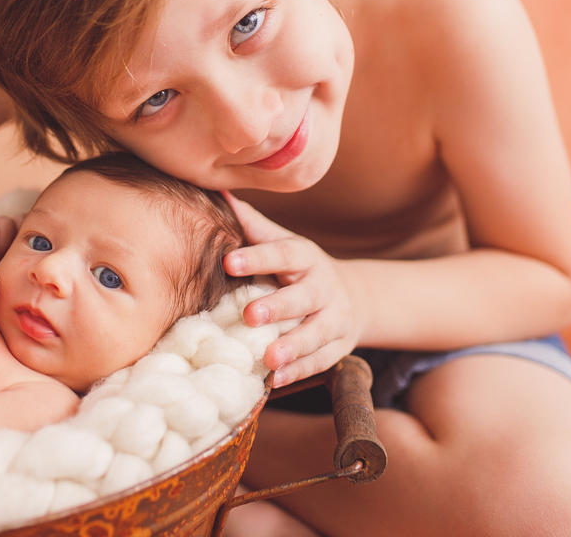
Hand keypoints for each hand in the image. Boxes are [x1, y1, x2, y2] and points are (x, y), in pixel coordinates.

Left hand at [223, 192, 361, 386]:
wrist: (354, 297)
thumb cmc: (300, 268)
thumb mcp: (283, 242)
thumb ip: (252, 224)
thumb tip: (216, 190)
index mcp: (305, 257)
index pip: (282, 253)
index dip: (257, 257)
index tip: (228, 261)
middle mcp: (323, 287)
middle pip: (304, 297)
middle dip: (279, 306)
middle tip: (249, 315)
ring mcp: (334, 319)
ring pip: (316, 333)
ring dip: (293, 347)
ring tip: (268, 358)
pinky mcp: (338, 347)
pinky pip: (320, 361)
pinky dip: (299, 371)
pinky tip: (276, 380)